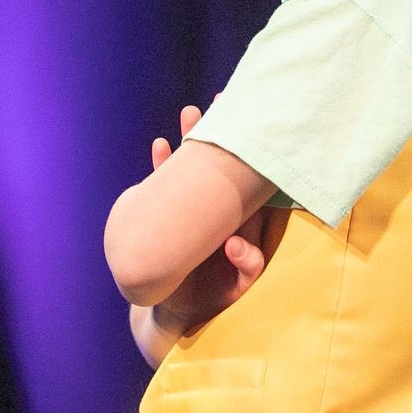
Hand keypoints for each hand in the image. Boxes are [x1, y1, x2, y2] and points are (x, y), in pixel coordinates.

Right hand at [148, 103, 268, 334]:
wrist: (181, 310)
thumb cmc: (217, 298)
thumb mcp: (238, 286)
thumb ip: (246, 266)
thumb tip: (236, 244)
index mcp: (242, 218)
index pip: (250, 179)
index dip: (252, 153)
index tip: (252, 125)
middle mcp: (218, 209)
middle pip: (220, 165)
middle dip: (220, 134)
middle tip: (220, 101)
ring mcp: (191, 211)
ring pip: (192, 169)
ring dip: (189, 142)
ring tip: (189, 113)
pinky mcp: (167, 217)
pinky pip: (163, 186)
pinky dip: (161, 167)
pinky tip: (159, 145)